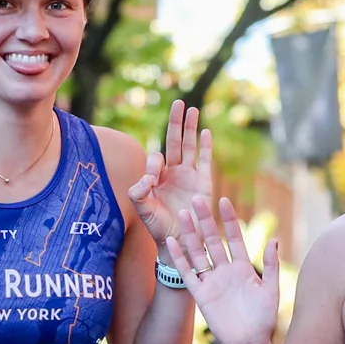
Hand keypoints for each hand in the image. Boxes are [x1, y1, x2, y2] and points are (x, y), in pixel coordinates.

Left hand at [127, 100, 213, 245]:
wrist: (178, 241)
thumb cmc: (158, 227)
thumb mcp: (143, 210)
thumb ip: (139, 193)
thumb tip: (147, 177)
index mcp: (156, 177)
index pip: (157, 158)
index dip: (154, 165)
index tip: (152, 181)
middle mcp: (172, 173)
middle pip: (174, 141)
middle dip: (175, 122)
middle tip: (177, 102)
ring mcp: (189, 176)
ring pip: (190, 146)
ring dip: (191, 128)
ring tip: (192, 109)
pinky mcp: (203, 182)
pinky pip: (204, 160)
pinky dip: (205, 146)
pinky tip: (206, 131)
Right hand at [165, 195, 280, 343]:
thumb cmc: (263, 319)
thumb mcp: (271, 289)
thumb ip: (272, 265)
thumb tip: (274, 240)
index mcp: (243, 267)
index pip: (234, 237)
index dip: (228, 220)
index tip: (223, 201)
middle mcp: (225, 271)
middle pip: (212, 240)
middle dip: (205, 220)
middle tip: (197, 199)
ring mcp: (211, 281)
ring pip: (198, 252)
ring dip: (190, 234)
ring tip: (183, 214)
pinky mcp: (201, 294)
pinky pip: (188, 273)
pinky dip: (179, 258)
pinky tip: (171, 242)